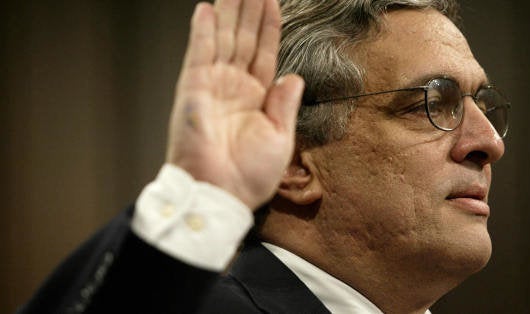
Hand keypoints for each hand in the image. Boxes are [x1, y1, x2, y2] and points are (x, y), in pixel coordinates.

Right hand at [166, 0, 303, 209]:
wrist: (221, 194)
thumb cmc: (249, 176)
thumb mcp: (280, 138)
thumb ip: (285, 105)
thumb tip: (293, 77)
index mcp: (255, 99)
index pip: (264, 53)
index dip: (269, 28)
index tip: (272, 3)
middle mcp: (233, 88)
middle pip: (244, 39)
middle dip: (249, 10)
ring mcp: (213, 86)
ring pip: (224, 38)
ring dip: (230, 11)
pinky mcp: (194, 89)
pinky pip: (200, 53)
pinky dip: (203, 30)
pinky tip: (208, 9)